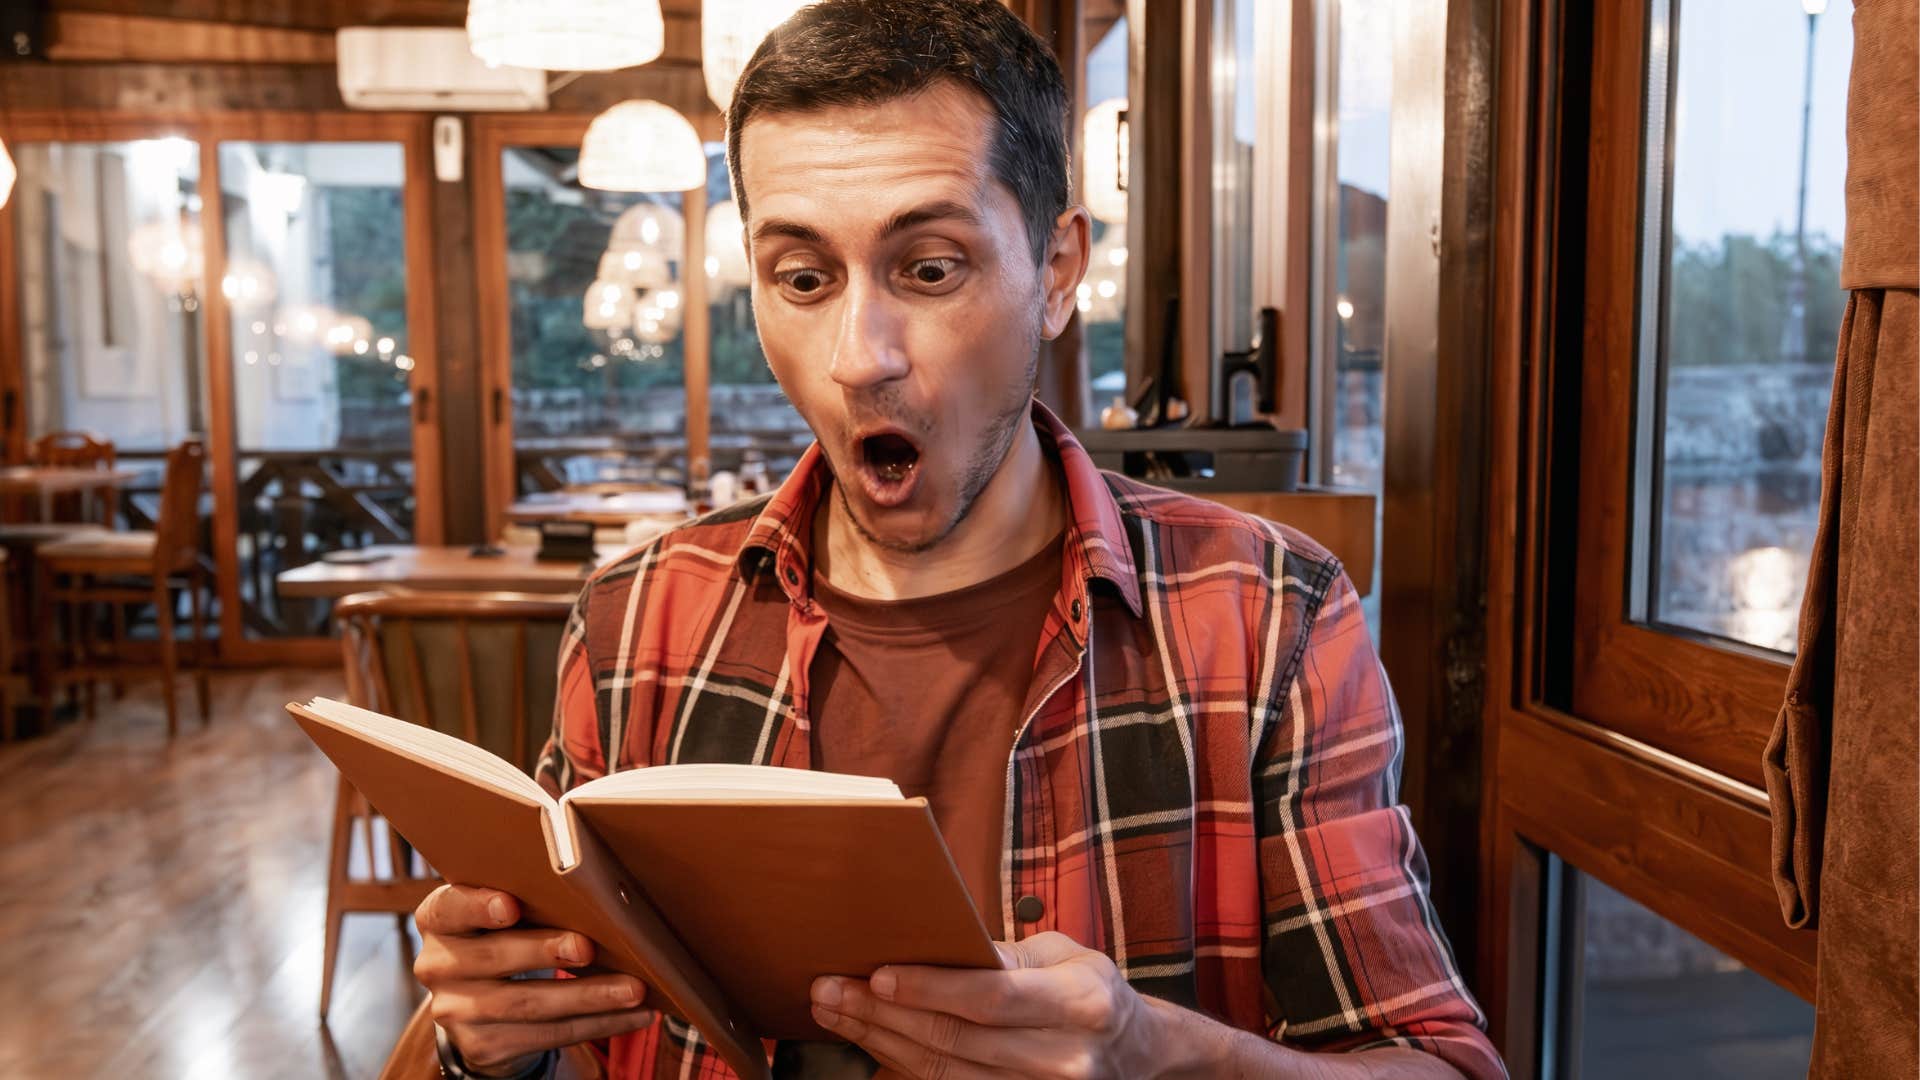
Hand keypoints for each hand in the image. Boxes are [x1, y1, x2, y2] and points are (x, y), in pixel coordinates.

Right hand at [413, 884, 653, 1074]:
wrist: (479, 1002)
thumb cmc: (505, 936)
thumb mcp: (499, 913)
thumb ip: (525, 897)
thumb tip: (597, 891)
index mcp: (438, 919)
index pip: (449, 908)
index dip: (477, 906)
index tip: (510, 904)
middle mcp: (438, 965)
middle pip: (494, 958)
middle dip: (546, 951)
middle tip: (588, 947)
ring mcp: (457, 1011)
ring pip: (528, 1003)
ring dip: (587, 996)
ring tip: (633, 988)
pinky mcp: (485, 1045)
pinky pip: (548, 1035)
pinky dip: (596, 1024)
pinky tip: (632, 1015)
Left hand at [808, 931, 1169, 1079]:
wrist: (1136, 1053)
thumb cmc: (1088, 990)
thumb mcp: (1062, 956)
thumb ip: (1002, 957)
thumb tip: (926, 942)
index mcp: (1081, 1002)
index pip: (990, 998)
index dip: (929, 989)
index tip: (877, 975)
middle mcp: (1066, 1057)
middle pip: (956, 1040)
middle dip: (883, 1015)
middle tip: (830, 991)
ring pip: (945, 1071)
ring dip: (880, 1042)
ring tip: (836, 1013)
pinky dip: (904, 1066)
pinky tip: (872, 1043)